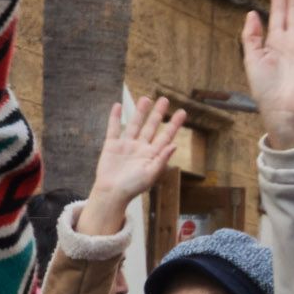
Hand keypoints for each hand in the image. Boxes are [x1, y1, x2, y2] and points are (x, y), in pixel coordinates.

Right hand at [73, 95, 185, 238]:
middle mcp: (140, 148)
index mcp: (151, 155)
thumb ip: (162, 159)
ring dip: (140, 112)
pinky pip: (113, 129)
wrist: (111, 194)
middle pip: (151, 127)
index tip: (182, 112)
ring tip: (146, 99)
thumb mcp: (150, 175)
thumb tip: (174, 145)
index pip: (165, 136)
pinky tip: (117, 106)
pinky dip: (115, 118)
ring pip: (134, 124)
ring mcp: (126, 146)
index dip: (174, 124)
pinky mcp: (111, 146)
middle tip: (165, 100)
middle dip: (158, 114)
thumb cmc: (132, 188)